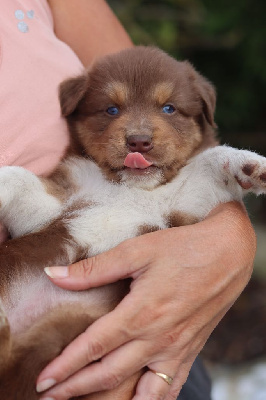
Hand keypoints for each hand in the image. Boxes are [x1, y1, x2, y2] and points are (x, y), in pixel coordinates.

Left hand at [36, 202, 254, 399]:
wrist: (228, 253)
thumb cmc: (183, 248)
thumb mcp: (136, 251)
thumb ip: (94, 268)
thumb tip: (54, 274)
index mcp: (141, 313)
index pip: (93, 347)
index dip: (65, 366)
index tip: (44, 380)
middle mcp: (158, 338)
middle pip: (109, 374)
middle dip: (75, 388)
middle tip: (50, 396)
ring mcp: (176, 348)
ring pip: (139, 392)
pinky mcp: (191, 349)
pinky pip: (170, 388)